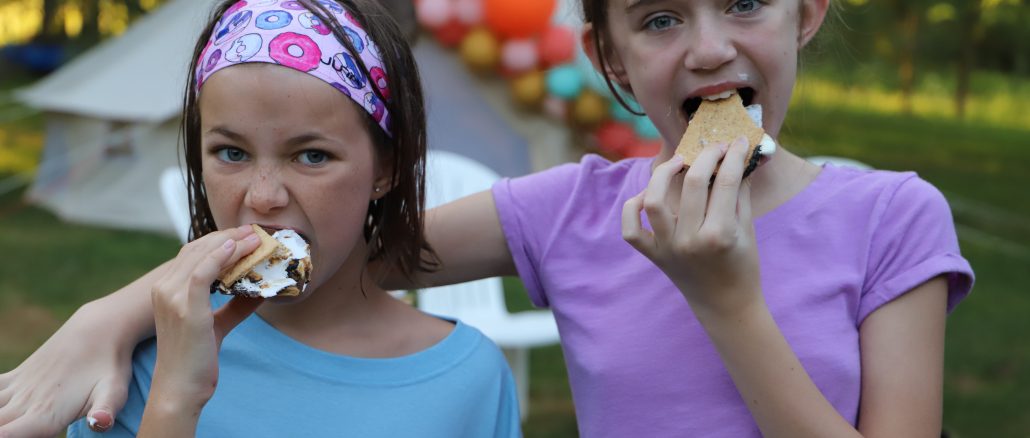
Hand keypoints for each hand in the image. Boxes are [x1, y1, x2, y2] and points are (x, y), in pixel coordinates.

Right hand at [0, 303, 132, 436]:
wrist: (98, 329)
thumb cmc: (109, 365)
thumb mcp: (115, 391)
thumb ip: (105, 411)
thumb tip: (100, 423)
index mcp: (45, 415)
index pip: (6, 435)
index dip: (4, 437)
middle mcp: (25, 404)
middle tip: (5, 437)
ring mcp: (18, 389)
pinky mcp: (16, 378)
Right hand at [146, 228, 264, 410]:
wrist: (180, 389)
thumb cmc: (196, 360)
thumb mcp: (217, 325)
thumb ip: (235, 306)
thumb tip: (261, 291)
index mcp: (166, 290)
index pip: (192, 254)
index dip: (219, 240)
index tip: (245, 235)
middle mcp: (164, 289)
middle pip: (197, 249)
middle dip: (228, 236)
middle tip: (254, 230)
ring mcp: (172, 297)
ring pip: (202, 256)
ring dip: (231, 242)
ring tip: (255, 236)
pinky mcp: (186, 308)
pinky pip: (203, 272)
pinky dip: (221, 256)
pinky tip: (239, 247)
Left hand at [622, 137, 762, 318]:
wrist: (725, 305)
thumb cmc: (742, 265)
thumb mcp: (748, 229)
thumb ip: (741, 191)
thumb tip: (740, 155)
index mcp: (720, 234)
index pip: (726, 182)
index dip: (733, 156)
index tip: (737, 142)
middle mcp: (690, 241)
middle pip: (693, 183)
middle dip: (706, 156)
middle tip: (714, 148)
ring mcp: (667, 249)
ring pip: (654, 201)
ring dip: (664, 175)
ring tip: (679, 163)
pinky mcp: (653, 256)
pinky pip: (630, 229)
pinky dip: (633, 208)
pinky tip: (648, 196)